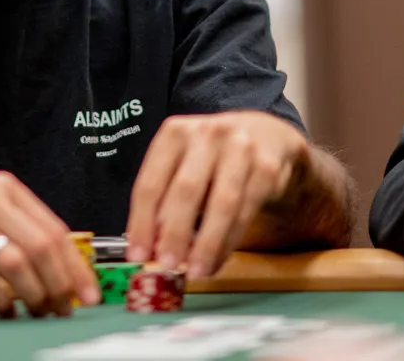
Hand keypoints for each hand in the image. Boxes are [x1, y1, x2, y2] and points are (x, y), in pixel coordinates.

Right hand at [0, 162, 99, 317]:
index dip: (76, 266)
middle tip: (65, 309)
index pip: (53, 230)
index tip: (88, 293)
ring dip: (33, 295)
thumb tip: (58, 258)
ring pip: (14, 263)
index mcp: (3, 188)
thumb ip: (16, 221)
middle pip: (40, 248)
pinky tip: (5, 310)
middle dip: (59, 285)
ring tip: (38, 311)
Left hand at [125, 112, 308, 278]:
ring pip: (221, 204)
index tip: (137, 255)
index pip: (151, 183)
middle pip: (186, 191)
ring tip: (195, 271)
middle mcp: (207, 135)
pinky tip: (216, 260)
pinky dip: (228, 242)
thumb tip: (147, 247)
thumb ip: (163, 199)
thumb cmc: (211, 156)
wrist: (264, 134)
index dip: (142, 223)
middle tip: (166, 264)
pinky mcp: (266, 169)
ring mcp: (240, 149)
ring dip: (206, 244)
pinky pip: (245, 212)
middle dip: (174, 234)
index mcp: (174, 133)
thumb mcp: (181, 163)